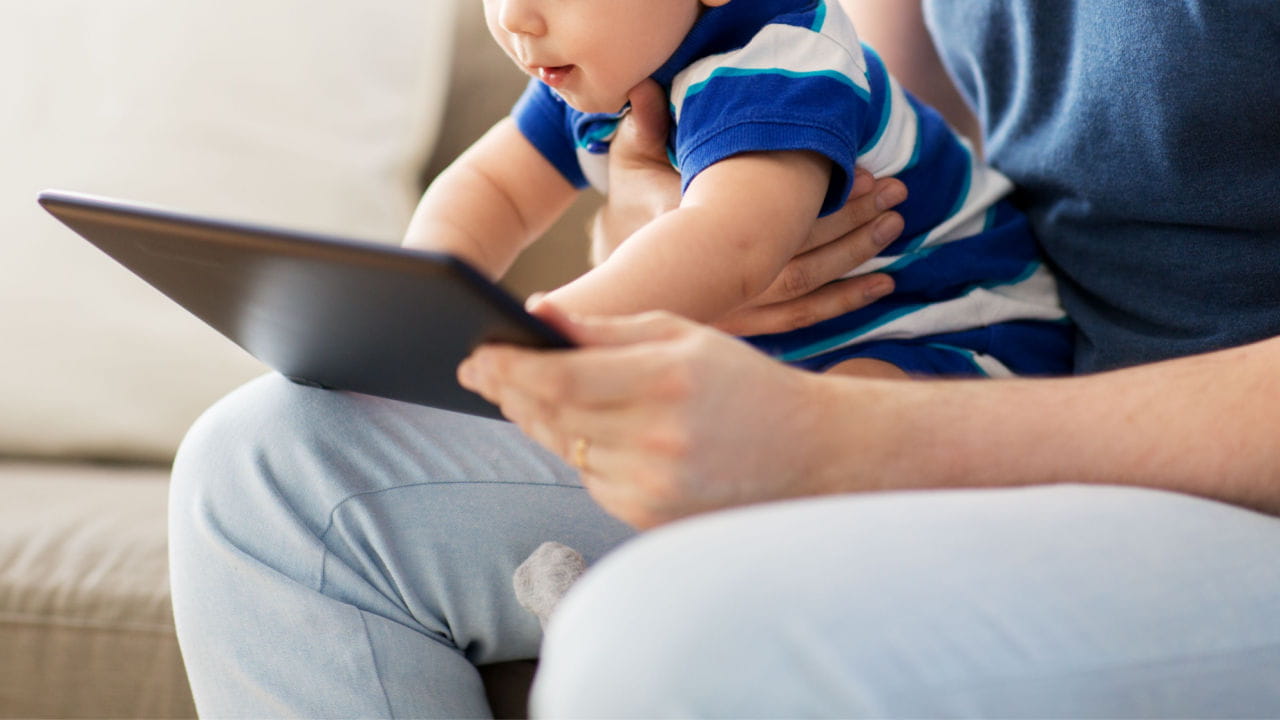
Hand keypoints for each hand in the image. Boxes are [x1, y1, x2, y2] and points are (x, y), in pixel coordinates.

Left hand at [459, 304, 846, 528]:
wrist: (808, 452)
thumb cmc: (741, 383)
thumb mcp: (682, 336)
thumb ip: (606, 328)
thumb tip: (535, 312)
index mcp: (664, 380)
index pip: (558, 378)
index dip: (507, 368)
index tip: (475, 355)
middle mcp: (656, 438)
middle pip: (550, 417)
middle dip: (509, 391)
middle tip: (479, 370)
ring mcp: (652, 485)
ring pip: (566, 449)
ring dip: (539, 420)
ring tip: (521, 393)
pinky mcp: (650, 517)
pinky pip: (591, 479)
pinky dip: (581, 452)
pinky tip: (588, 430)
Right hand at [595, 81, 908, 337]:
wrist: (619, 278)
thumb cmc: (631, 212)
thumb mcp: (630, 166)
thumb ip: (644, 128)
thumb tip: (645, 86)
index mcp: (697, 233)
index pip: (770, 213)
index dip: (822, 197)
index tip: (862, 173)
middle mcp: (720, 277)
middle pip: (799, 250)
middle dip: (854, 220)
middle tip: (897, 192)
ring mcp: (734, 307)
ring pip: (806, 285)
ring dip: (856, 255)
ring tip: (895, 226)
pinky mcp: (746, 325)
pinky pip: (802, 318)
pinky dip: (844, 301)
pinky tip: (882, 285)